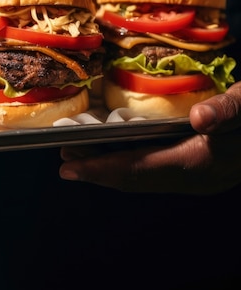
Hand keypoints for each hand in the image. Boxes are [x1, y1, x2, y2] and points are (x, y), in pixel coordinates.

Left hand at [59, 81, 240, 193]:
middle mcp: (196, 177)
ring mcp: (199, 178)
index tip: (69, 167)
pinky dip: (130, 164)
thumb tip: (202, 120)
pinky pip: (156, 172)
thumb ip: (227, 111)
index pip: (140, 170)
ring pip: (145, 178)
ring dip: (111, 169)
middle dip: (98, 171)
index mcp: (202, 162)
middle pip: (137, 178)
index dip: (102, 169)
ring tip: (81, 156)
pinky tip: (118, 151)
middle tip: (64, 160)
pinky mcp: (200, 170)